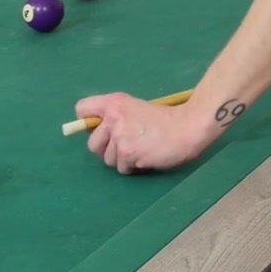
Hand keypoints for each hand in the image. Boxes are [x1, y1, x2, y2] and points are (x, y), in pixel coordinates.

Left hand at [73, 93, 221, 174]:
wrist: (188, 126)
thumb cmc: (166, 118)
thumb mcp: (137, 108)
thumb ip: (117, 117)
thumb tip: (100, 132)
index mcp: (114, 103)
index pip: (82, 108)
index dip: (88, 121)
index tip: (100, 128)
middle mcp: (113, 119)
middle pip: (92, 144)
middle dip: (107, 149)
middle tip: (125, 145)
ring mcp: (120, 138)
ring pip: (108, 159)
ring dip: (122, 159)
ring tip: (141, 149)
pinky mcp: (129, 154)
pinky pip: (123, 168)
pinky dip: (133, 166)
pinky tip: (146, 156)